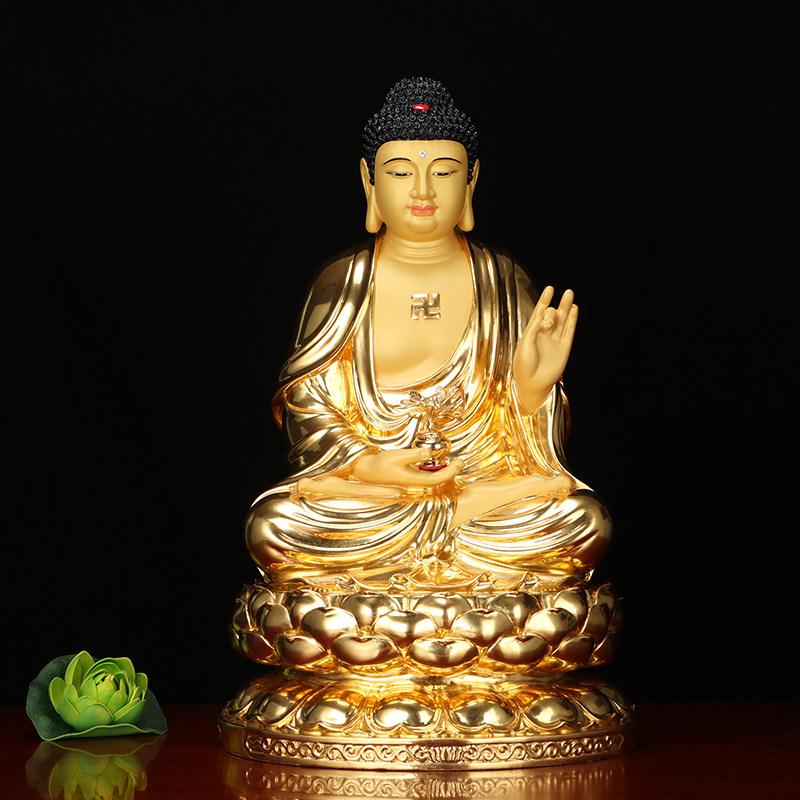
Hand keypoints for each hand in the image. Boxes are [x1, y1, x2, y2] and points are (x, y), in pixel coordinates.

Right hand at [353, 447, 464, 489]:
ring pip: (433, 478)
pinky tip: (435, 461)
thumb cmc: (381, 464)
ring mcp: (413, 482)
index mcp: (415, 481)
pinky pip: (427, 475)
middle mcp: (416, 484)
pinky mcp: (410, 479)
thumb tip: (431, 452)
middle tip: (460, 460)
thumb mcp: (398, 456)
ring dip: (443, 470)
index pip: (439, 479)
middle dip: (451, 471)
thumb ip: (415, 454)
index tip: (459, 462)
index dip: (452, 471)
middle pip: (439, 480)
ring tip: (452, 460)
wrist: (366, 471)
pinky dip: (434, 469)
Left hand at [513, 286, 577, 413]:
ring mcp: (554, 340)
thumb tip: (545, 313)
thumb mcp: (525, 342)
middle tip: (552, 313)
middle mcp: (544, 334)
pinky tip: (574, 309)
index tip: (550, 289)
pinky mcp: (564, 347)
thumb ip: (534, 327)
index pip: (539, 312)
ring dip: (566, 307)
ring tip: (569, 293)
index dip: (544, 300)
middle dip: (552, 311)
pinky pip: (569, 330)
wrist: (532, 383)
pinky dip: (572, 320)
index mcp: (531, 332)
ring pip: (562, 320)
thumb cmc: (524, 365)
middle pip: (551, 315)